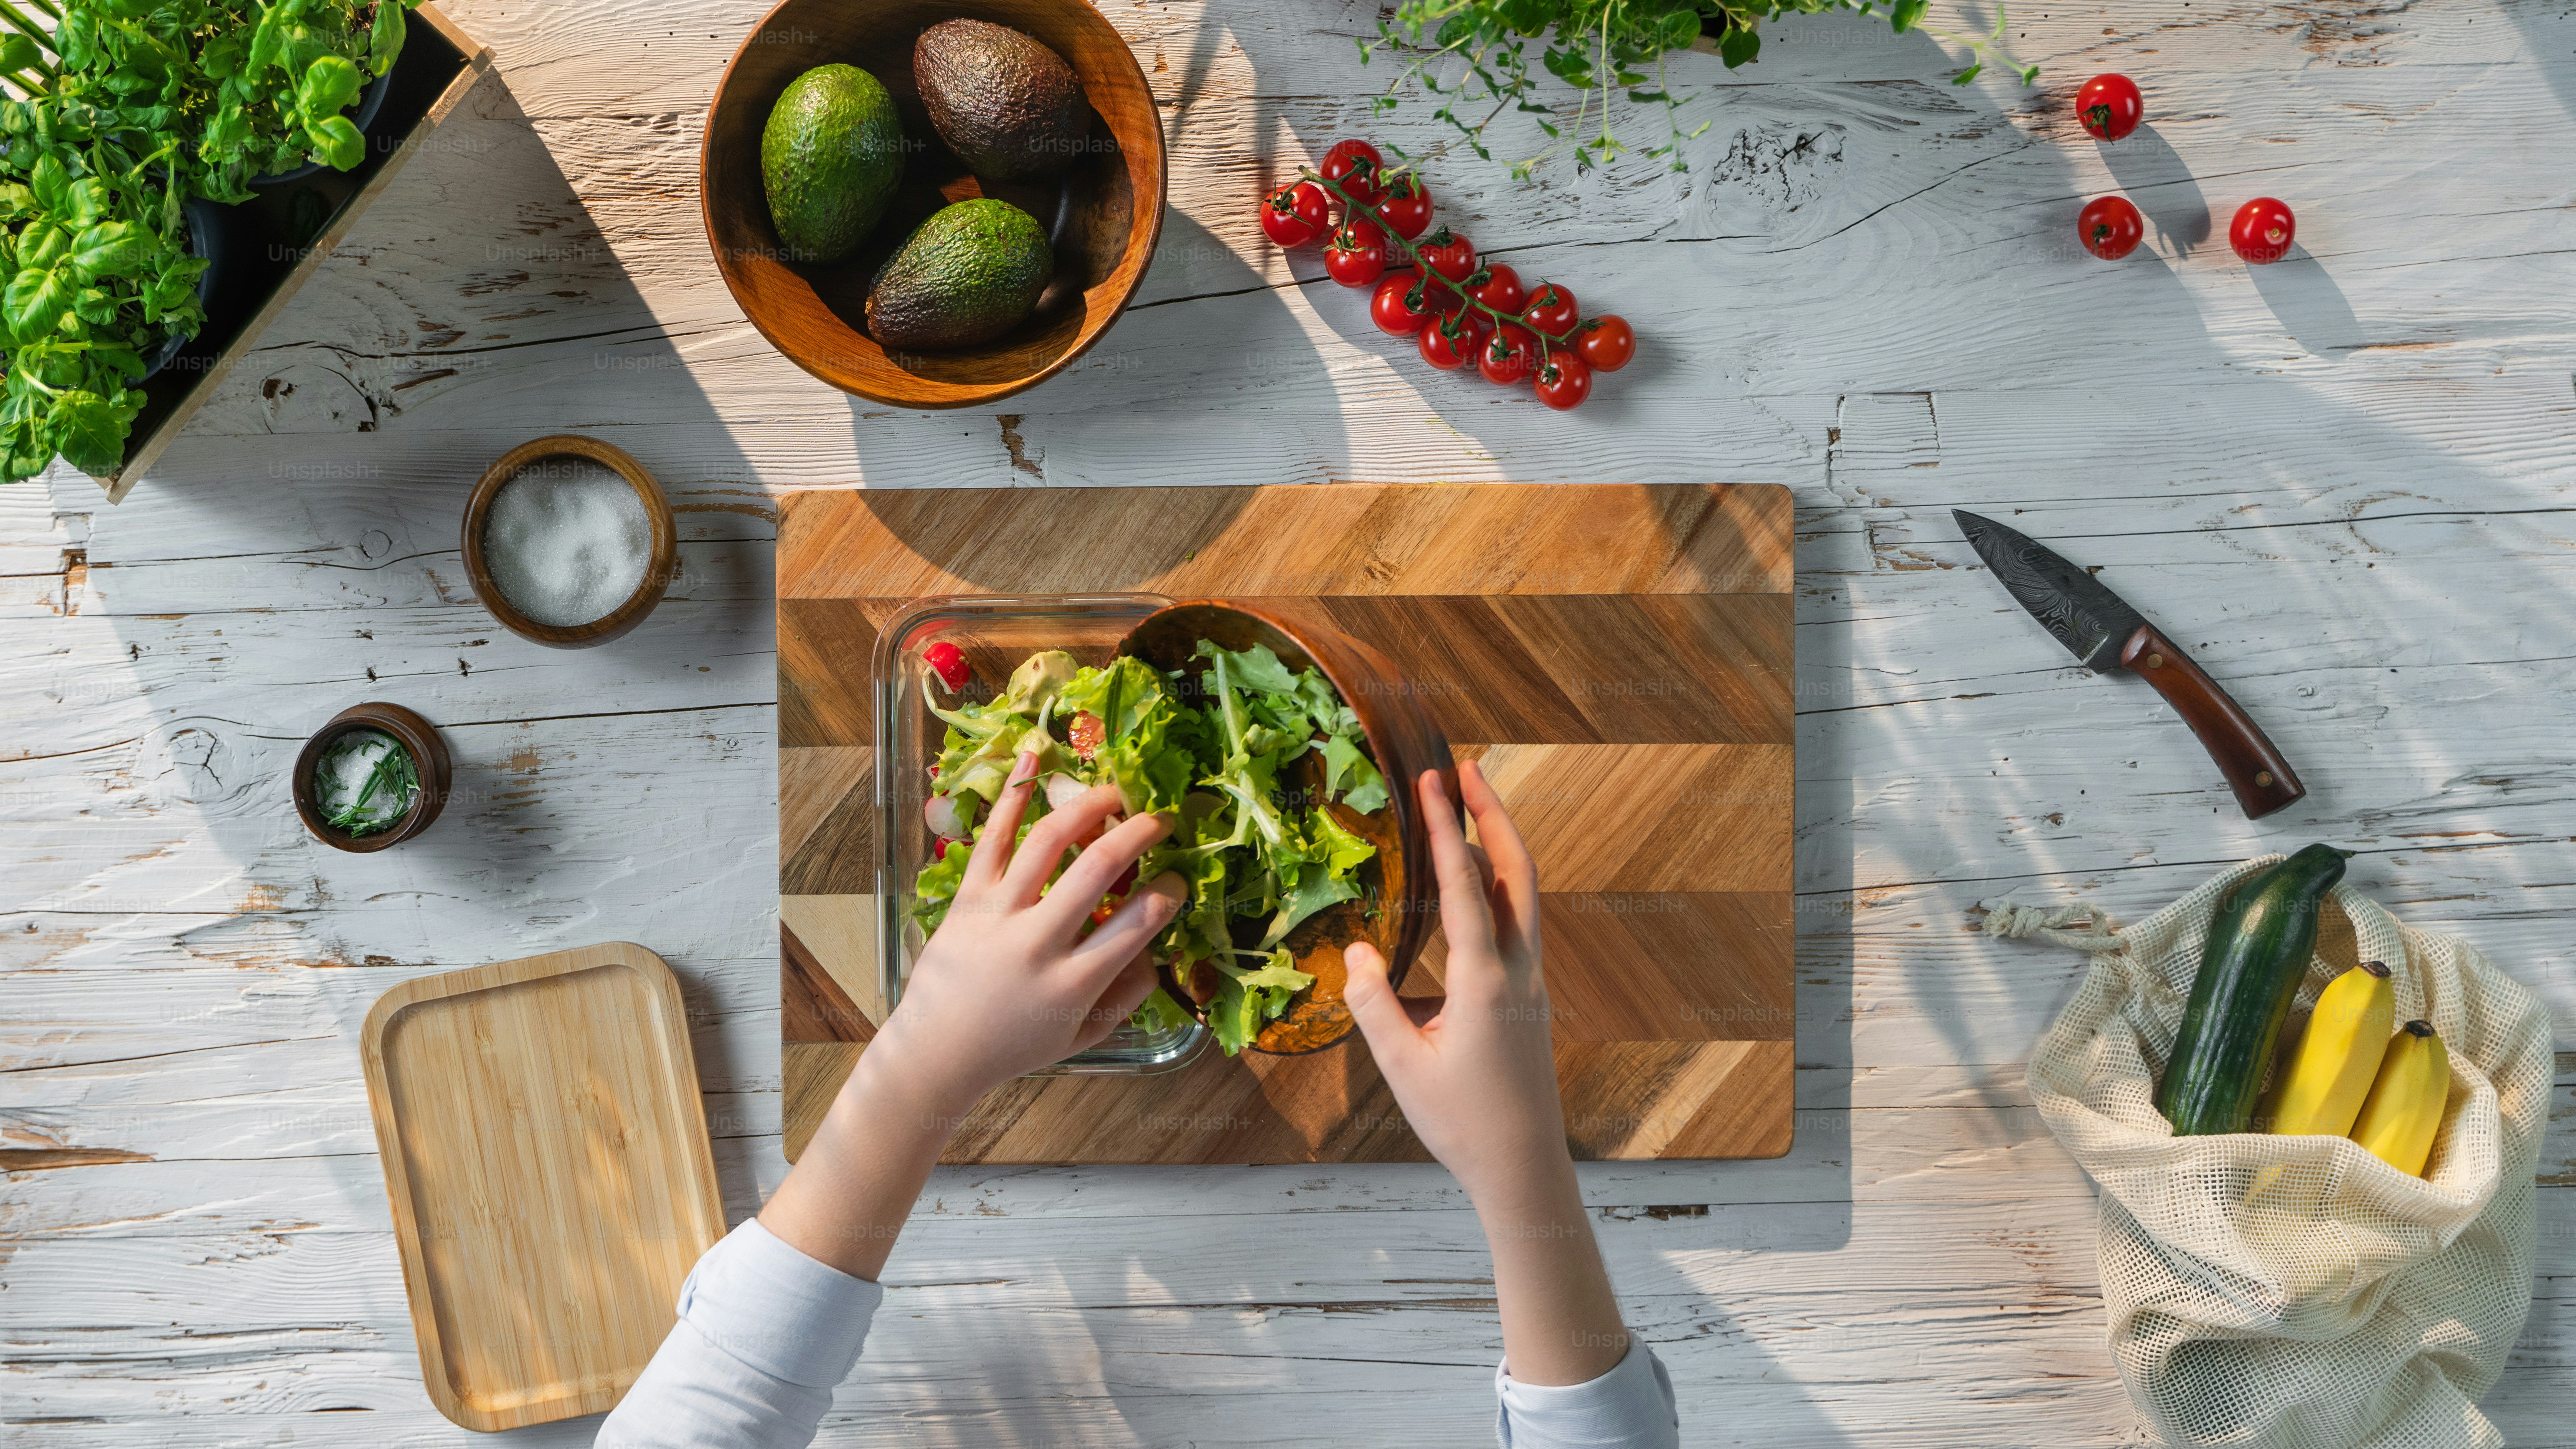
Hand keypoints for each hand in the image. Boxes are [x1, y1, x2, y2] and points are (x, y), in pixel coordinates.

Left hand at [761, 751, 1182, 1281]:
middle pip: (1097, 869)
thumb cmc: (1016, 1045)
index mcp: (1072, 984)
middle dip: (1139, 833)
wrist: (937, 1052)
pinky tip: (1034, 757)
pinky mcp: (966, 898)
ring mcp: (997, 915)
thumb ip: (1128, 996)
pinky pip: (992, 838)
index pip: (1138, 923)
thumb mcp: (1084, 1036)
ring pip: (1046, 842)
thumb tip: (1157, 948)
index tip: (1178, 879)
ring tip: (1114, 792)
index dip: (1169, 892)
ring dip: (1087, 806)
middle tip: (1160, 820)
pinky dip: (1013, 796)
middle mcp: (1036, 943)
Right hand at [1346, 758, 1630, 1386]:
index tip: (1434, 781)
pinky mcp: (1529, 997)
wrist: (1523, 1167)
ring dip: (1499, 844)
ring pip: (1524, 894)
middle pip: (1516, 871)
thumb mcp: (1402, 1064)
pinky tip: (1474, 883)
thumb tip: (1357, 950)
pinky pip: (1518, 921)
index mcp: (1485, 981)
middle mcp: (1518, 971)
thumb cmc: (1461, 1122)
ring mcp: (1531, 982)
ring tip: (1472, 806)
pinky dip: (1499, 884)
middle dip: (1492, 814)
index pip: (1465, 887)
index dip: (1447, 830)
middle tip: (1467, 768)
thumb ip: (1373, 1003)